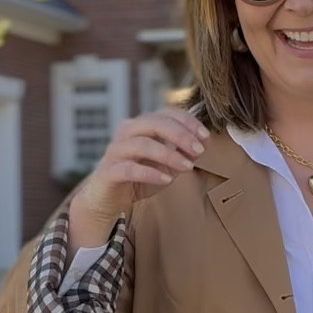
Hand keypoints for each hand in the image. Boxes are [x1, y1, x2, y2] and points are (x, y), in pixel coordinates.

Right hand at [74, 106, 210, 220]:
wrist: (107, 199)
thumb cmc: (139, 177)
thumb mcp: (166, 164)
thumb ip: (182, 152)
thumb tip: (203, 142)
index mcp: (141, 125)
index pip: (165, 113)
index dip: (187, 122)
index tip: (205, 136)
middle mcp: (126, 133)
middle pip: (154, 123)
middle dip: (180, 135)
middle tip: (199, 150)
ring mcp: (115, 151)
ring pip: (142, 144)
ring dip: (169, 155)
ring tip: (187, 167)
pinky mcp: (108, 171)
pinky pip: (130, 169)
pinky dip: (150, 173)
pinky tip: (167, 179)